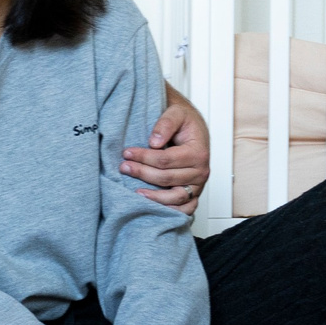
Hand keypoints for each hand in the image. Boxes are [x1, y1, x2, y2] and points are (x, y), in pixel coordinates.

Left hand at [122, 95, 207, 209]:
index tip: (126, 153)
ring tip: (135, 192)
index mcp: (198, 153)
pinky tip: (152, 207)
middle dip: (142, 173)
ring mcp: (198, 186)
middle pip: (167, 178)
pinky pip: (184, 210)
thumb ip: (165, 123)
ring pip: (175, 198)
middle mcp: (201, 172)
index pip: (166, 160)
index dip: (144, 157)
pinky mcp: (194, 195)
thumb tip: (154, 142)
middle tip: (124, 167)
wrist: (194, 130)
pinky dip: (170, 211)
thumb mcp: (176, 113)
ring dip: (153, 197)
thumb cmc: (185, 122)